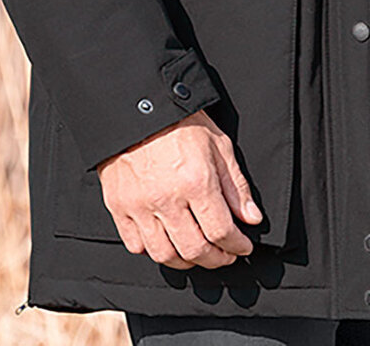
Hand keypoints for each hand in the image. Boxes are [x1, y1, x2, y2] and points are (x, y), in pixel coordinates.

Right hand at [97, 109, 260, 269]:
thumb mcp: (219, 145)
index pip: (221, 231)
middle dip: (215, 259)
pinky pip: (136, 245)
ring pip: (164, 255)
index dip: (237, 245)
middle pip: (194, 250)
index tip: (243, 246)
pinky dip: (153, 251)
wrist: (140, 107)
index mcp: (196, 182)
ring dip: (186, 261)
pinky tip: (167, 242)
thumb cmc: (181, 122)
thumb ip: (236, 186)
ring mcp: (140, 207)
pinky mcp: (119, 208)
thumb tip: (250, 218)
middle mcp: (167, 199)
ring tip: (198, 253)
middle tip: (225, 256)